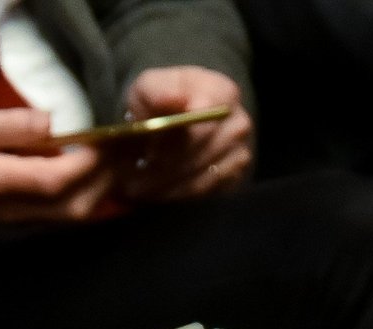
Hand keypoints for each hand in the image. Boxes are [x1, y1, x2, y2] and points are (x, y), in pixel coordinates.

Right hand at [0, 107, 119, 239]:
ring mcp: (21, 223)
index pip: (55, 180)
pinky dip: (90, 199)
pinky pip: (66, 219)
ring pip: (75, 217)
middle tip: (123, 147)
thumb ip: (6, 124)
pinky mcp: (25, 226)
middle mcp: (13, 210)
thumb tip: (50, 122)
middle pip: (75, 206)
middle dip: (105, 177)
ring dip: (102, 190)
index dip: (88, 162)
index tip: (107, 137)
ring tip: (116, 159)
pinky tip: (99, 176)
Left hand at [106, 67, 252, 200]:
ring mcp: (240, 151)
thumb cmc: (159, 101)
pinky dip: (178, 197)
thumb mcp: (149, 86)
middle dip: (164, 171)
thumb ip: (159, 90)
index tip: (148, 154)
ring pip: (201, 178)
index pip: (202, 124)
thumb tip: (173, 99)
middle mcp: (238, 122)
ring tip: (138, 190)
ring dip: (167, 188)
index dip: (174, 143)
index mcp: (223, 93)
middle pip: (202, 154)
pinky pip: (205, 194)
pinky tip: (157, 194)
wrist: (172, 117)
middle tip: (132, 183)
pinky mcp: (234, 177)